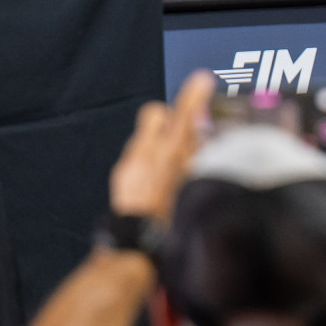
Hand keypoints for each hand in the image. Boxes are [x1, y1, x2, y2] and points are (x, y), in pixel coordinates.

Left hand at [109, 70, 211, 222]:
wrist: (135, 245)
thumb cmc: (167, 223)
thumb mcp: (191, 188)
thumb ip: (195, 158)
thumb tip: (199, 138)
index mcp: (168, 158)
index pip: (183, 116)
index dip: (195, 96)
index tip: (203, 80)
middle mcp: (145, 155)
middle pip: (156, 113)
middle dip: (171, 118)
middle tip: (185, 134)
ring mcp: (130, 163)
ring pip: (147, 135)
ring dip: (160, 141)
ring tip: (172, 163)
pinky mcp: (122, 173)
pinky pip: (138, 153)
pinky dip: (149, 159)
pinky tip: (157, 178)